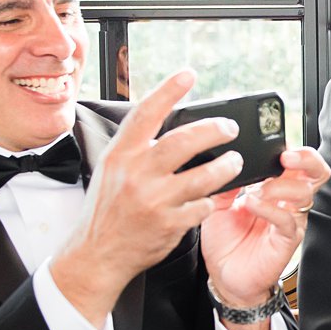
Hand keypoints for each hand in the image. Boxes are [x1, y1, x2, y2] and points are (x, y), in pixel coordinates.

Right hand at [52, 71, 241, 327]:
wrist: (96, 255)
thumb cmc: (107, 209)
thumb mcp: (111, 169)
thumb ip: (136, 147)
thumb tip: (167, 119)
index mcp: (120, 155)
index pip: (146, 113)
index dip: (168, 90)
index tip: (189, 74)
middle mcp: (136, 174)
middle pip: (184, 141)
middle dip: (214, 129)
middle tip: (230, 127)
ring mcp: (153, 200)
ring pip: (203, 175)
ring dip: (226, 166)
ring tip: (234, 160)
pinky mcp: (168, 225)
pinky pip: (202, 206)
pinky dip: (211, 200)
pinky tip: (213, 197)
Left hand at [203, 146, 330, 329]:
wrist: (225, 276)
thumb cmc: (226, 240)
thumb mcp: (219, 203)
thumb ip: (226, 181)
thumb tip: (225, 158)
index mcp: (276, 188)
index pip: (299, 161)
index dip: (295, 148)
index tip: (276, 143)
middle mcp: (288, 201)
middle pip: (316, 172)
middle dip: (306, 158)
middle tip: (286, 158)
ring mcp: (291, 219)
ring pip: (304, 192)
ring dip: (279, 186)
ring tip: (256, 191)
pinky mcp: (287, 239)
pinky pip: (287, 218)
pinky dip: (269, 208)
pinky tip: (251, 205)